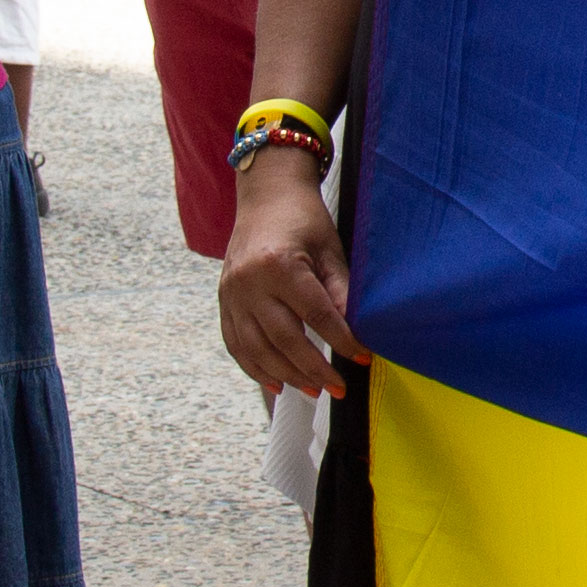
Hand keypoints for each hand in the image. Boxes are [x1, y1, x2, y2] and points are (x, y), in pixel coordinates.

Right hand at [216, 152, 363, 399]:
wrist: (266, 195)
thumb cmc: (304, 220)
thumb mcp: (330, 250)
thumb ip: (340, 292)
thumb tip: (356, 334)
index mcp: (281, 265)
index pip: (317, 315)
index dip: (342, 341)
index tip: (362, 358)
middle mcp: (250, 282)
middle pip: (284, 339)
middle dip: (314, 369)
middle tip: (338, 388)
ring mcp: (232, 293)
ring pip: (257, 349)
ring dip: (286, 375)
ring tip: (313, 391)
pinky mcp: (223, 300)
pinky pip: (236, 343)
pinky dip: (255, 368)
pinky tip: (277, 383)